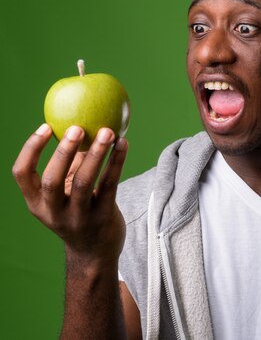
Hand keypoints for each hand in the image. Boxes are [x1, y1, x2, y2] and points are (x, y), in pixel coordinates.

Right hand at [12, 124, 128, 268]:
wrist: (95, 253)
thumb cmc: (78, 212)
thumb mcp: (66, 193)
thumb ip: (70, 164)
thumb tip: (82, 123)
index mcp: (36, 203)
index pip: (21, 174)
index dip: (31, 149)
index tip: (46, 127)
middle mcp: (52, 212)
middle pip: (51, 179)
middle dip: (64, 152)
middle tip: (77, 127)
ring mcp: (77, 218)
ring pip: (83, 182)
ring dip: (96, 154)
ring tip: (108, 131)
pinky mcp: (102, 218)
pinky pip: (109, 186)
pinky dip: (116, 163)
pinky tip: (123, 144)